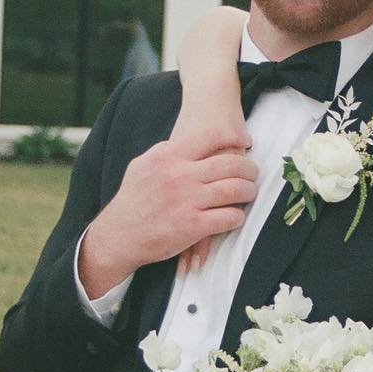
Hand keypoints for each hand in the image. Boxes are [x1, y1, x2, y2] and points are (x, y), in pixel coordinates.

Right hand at [78, 128, 257, 296]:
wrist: (119, 234)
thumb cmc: (132, 199)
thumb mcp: (144, 165)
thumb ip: (166, 152)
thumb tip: (187, 141)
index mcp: (169, 156)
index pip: (213, 136)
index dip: (236, 136)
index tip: (246, 142)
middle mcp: (180, 175)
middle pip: (232, 164)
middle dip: (249, 168)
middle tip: (253, 173)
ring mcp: (188, 201)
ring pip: (236, 190)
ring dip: (249, 191)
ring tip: (249, 193)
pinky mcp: (193, 226)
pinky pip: (229, 217)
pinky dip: (237, 216)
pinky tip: (235, 216)